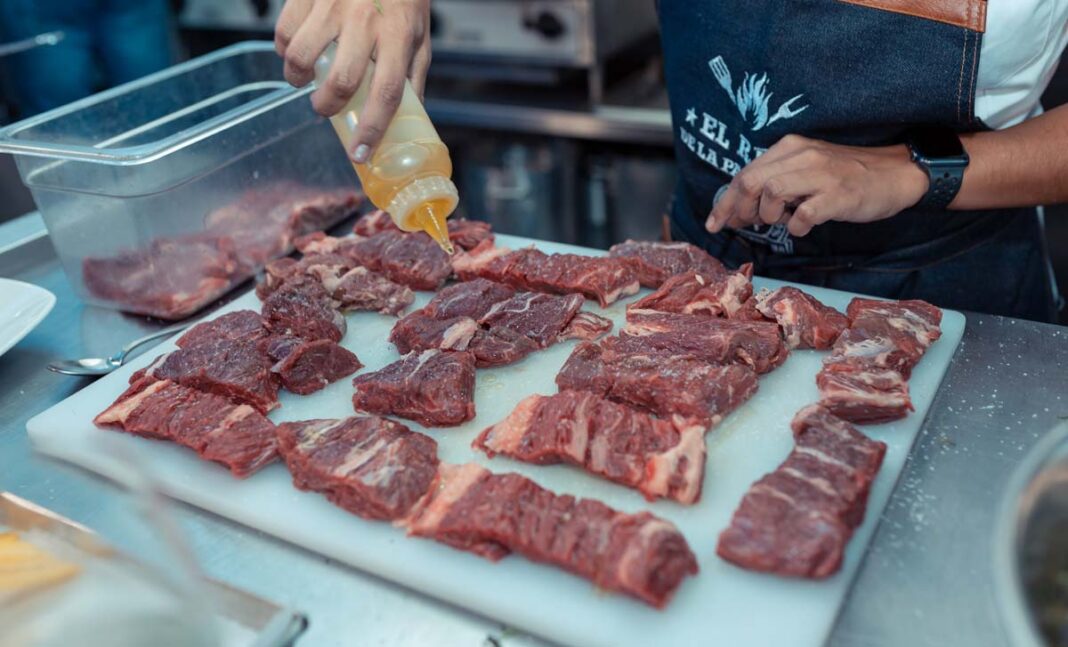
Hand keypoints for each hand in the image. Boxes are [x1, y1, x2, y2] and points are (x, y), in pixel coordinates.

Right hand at [275, 0, 431, 162]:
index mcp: (399, 34)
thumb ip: (413, 74)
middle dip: (328, 107)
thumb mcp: (419, 34)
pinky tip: (293, 52)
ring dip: (298, 79)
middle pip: (341, 80)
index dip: (373, 128)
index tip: (360, 153)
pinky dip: (284, 50)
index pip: (387, 91)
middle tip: (326, 108)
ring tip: (304, 81)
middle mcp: (366, 21)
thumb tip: (411, 116)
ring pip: (303, 56)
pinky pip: (284, 32)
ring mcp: (333, 5)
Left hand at [706, 135, 929, 236]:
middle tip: (740, 226)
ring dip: (767, 214)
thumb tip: (742, 207)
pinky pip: (803, 214)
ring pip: (771, 192)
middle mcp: (802, 156)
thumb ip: (776, 181)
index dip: (725, 201)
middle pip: (750, 181)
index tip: (715, 222)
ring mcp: (821, 175)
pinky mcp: (838, 196)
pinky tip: (803, 227)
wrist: (895, 174)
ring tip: (780, 221)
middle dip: (736, 208)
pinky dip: (796, 226)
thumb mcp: (807, 168)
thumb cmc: (846, 176)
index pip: (745, 173)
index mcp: (790, 147)